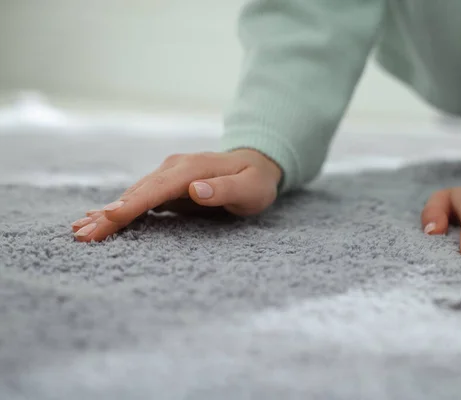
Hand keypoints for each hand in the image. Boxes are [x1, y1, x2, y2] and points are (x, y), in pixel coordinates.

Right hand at [71, 149, 281, 241]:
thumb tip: (195, 190)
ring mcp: (169, 174)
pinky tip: (99, 218)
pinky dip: (120, 208)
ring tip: (81, 230)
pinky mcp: (167, 184)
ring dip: (108, 213)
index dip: (133, 205)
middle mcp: (175, 168)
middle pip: (138, 192)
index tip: (110, 218)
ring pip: (134, 194)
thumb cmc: (255, 182)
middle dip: (111, 214)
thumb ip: (225, 190)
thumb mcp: (250, 189)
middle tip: (83, 235)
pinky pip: (140, 197)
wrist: (256, 165)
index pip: (157, 189)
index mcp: (192, 169)